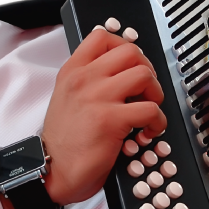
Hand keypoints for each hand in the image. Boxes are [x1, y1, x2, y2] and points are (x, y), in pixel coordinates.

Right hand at [40, 28, 165, 206]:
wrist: (51, 172)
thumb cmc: (63, 142)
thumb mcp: (66, 99)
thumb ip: (88, 81)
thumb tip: (120, 72)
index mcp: (72, 72)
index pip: (101, 36)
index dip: (125, 46)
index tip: (133, 65)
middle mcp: (84, 79)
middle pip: (130, 51)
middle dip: (147, 69)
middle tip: (146, 89)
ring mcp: (97, 97)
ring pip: (144, 75)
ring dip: (155, 93)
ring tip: (149, 109)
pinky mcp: (111, 119)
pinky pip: (150, 109)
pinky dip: (158, 121)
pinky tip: (149, 131)